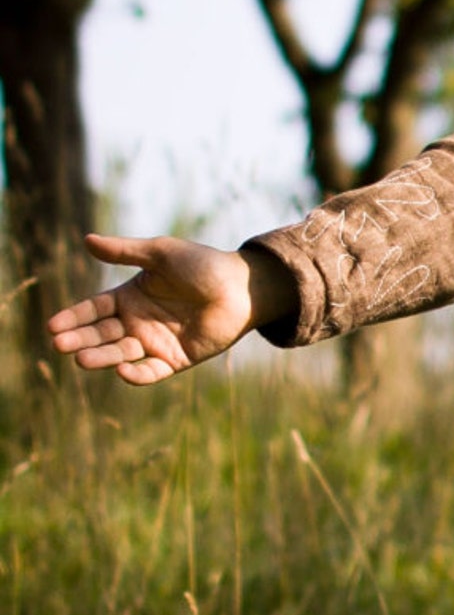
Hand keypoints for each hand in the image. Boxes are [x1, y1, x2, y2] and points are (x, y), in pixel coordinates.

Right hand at [46, 234, 294, 385]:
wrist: (241, 287)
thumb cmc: (202, 265)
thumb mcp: (160, 254)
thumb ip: (125, 251)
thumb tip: (87, 240)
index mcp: (130, 297)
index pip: (94, 310)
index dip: (73, 318)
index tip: (53, 326)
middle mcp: (138, 322)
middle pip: (101, 334)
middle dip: (80, 340)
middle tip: (59, 345)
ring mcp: (155, 343)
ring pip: (120, 354)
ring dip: (101, 357)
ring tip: (81, 359)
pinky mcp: (175, 360)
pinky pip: (151, 372)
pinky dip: (136, 374)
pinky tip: (121, 370)